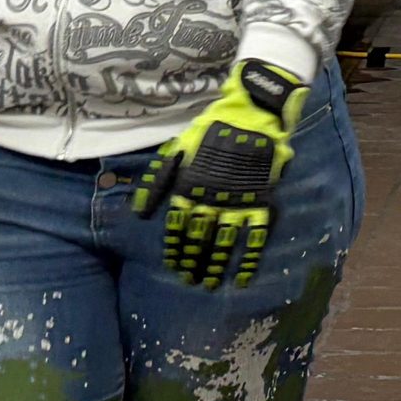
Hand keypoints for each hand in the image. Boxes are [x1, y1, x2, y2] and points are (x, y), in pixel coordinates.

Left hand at [134, 59, 307, 287]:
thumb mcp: (177, 149)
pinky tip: (240, 279)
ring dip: (214, 266)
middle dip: (193, 262)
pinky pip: (254, 237)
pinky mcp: (259, 202)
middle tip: (190, 281)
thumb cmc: (210, 130)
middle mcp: (210, 201)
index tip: (173, 268)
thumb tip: (140, 214)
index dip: (175, 249)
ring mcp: (236, 204)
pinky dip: (247, 260)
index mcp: (189, 189)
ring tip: (208, 285)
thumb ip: (158, 181)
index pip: (178, 227)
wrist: (249, 114)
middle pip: (199, 239)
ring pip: (223, 243)